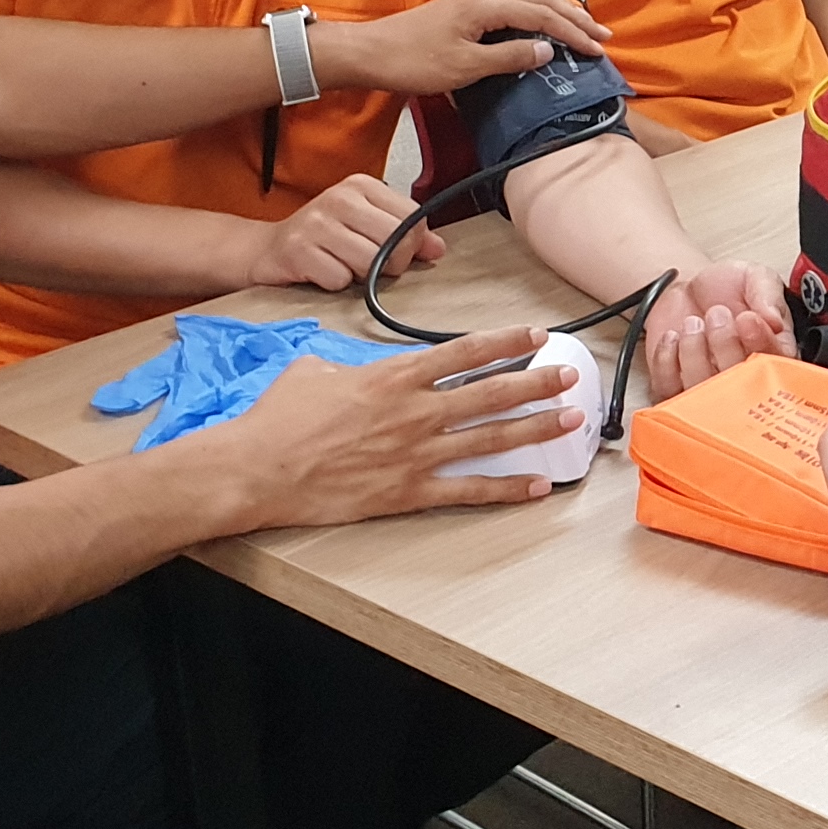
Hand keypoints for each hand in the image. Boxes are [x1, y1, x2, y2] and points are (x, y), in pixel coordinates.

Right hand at [220, 328, 581, 521]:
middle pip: (490, 393)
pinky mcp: (409, 492)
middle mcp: (415, 412)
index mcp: (394, 377)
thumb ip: (349, 366)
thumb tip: (356, 368)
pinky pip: (469, 491)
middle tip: (569, 375)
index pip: (463, 352)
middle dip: (536, 382)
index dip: (505, 342)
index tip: (536, 335)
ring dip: (536, 427)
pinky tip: (538, 486)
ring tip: (570, 418)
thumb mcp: (314, 371)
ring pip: (491, 438)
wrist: (257, 469)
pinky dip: (508, 489)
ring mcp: (416, 454)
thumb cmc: (279, 418)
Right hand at [239, 173, 447, 291]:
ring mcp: (316, 223)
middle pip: (395, 241)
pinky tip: (322, 272)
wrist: (267, 250)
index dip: (412, 245)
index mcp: (362, 186)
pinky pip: (339, 279)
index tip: (396, 251)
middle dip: (391, 264)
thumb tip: (438, 249)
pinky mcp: (297, 251)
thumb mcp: (367, 226)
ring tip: (344, 266)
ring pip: (369, 262)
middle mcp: (339, 198)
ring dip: (361, 276)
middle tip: (371, 266)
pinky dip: (335, 284)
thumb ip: (406, 235)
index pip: (413, 218)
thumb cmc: (322, 238)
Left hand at [323, 0, 610, 94]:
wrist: (371, 53)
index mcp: (486, 8)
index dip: (573, 33)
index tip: (597, 50)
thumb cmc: (415, 64)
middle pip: (539, 0)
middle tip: (601, 35)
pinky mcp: (461, 2)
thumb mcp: (466, 68)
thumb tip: (547, 50)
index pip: (542, 16)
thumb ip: (509, 57)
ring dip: (555, 4)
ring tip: (578, 15)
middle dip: (573, 17)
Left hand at [635, 260, 789, 397]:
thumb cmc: (728, 287)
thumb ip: (767, 293)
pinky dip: (667, 362)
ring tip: (693, 322)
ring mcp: (711, 390)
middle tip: (717, 313)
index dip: (760, 344)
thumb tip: (775, 320)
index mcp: (773, 354)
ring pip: (703, 392)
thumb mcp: (755, 276)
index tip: (747, 318)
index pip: (776, 367)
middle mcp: (746, 379)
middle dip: (726, 346)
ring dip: (694, 353)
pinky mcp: (678, 390)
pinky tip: (673, 338)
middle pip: (741, 389)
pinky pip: (670, 391)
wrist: (690, 289)